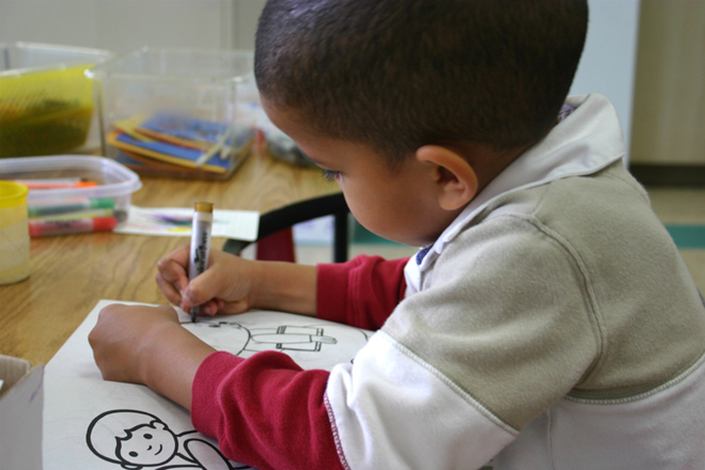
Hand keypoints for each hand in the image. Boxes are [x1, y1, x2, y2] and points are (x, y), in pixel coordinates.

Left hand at [88, 303, 214, 408]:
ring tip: (142, 356)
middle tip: (139, 343)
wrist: (162, 352)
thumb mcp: (162, 311)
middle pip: (107, 336)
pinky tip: (140, 367)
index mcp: (108, 313)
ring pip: (109, 356)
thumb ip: (154, 313)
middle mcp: (97, 333)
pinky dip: (126, 371)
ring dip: (121, 356)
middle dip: (120, 340)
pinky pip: (115, 371)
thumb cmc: (162, 327)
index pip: (114, 317)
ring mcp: (99, 355)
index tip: (140, 328)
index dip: (129, 323)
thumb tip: (159, 317)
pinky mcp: (106, 373)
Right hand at [156, 244, 255, 315]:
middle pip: (165, 283)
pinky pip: (187, 308)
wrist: (252, 289)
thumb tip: (186, 298)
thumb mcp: (220, 277)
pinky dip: (200, 310)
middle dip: (181, 295)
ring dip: (194, 305)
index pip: (166, 265)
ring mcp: (188, 284)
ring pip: (176, 298)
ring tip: (213, 302)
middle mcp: (185, 268)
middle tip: (197, 299)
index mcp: (189, 254)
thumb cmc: (238, 274)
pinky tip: (215, 306)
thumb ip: (202, 286)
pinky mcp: (194, 298)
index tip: (187, 286)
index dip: (174, 278)